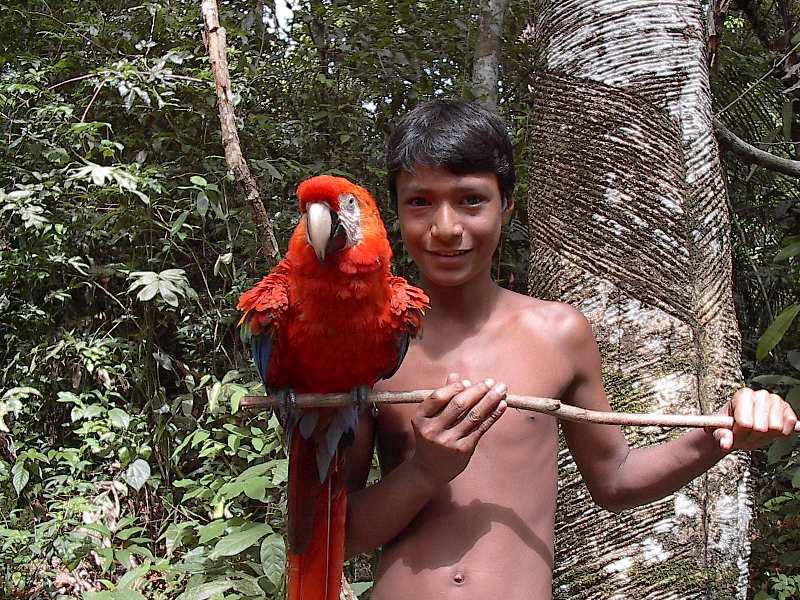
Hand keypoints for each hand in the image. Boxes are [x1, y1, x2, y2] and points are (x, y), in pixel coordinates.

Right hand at [409, 372, 506, 487]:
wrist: (429, 470)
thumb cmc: (431, 437)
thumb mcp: (430, 418)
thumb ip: (442, 397)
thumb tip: (456, 376)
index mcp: (420, 418)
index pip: (438, 397)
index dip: (454, 387)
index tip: (468, 382)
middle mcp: (432, 430)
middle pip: (458, 405)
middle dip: (478, 390)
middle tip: (492, 381)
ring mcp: (448, 441)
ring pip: (473, 416)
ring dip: (490, 400)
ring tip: (502, 389)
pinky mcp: (462, 450)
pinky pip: (481, 428)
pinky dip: (493, 415)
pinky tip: (502, 406)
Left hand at [710, 388, 796, 451]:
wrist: (740, 426)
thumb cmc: (731, 425)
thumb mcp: (719, 430)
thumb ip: (721, 436)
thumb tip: (725, 443)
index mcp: (742, 395)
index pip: (745, 423)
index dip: (739, 433)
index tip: (735, 431)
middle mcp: (761, 395)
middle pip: (761, 427)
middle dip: (752, 436)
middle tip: (747, 433)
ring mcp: (776, 402)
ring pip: (776, 428)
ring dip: (766, 436)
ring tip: (756, 432)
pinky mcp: (788, 412)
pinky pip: (788, 429)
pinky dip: (779, 435)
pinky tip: (769, 431)